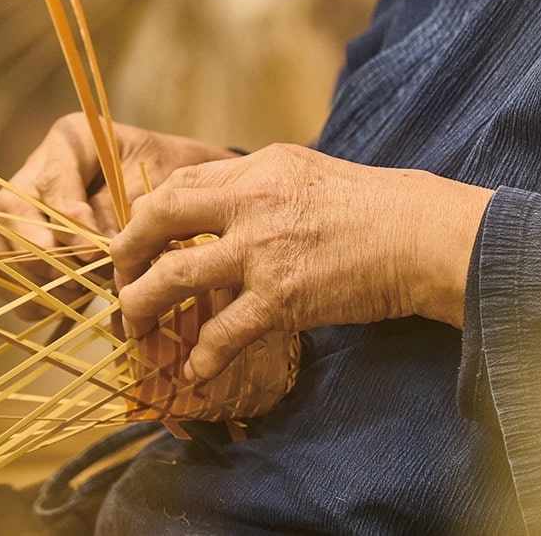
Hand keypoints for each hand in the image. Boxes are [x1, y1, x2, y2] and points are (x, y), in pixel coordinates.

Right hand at [0, 113, 238, 318]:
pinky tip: (67, 305)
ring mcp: (28, 210)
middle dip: (41, 252)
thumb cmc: (175, 178)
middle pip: (12, 210)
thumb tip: (101, 259)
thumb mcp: (161, 182)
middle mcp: (39, 170)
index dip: (67, 220)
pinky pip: (7, 275)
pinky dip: (32, 297)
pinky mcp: (28, 247)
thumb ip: (126, 214)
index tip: (91, 251)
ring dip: (34, 277)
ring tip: (75, 294)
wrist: (184, 195)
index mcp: (72, 141)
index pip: (51, 181)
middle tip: (75, 279)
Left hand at [112, 143, 492, 380]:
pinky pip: (221, 333)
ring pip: (173, 278)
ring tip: (137, 331)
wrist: (420, 236)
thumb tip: (217, 206)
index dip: (144, 218)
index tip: (136, 244)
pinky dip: (200, 357)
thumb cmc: (372, 208)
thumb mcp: (305, 174)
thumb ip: (257, 186)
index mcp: (255, 170)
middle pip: (155, 220)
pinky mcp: (281, 298)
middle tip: (120, 283)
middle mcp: (249, 203)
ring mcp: (262, 252)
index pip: (176, 185)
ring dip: (143, 308)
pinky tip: (194, 371)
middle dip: (125, 255)